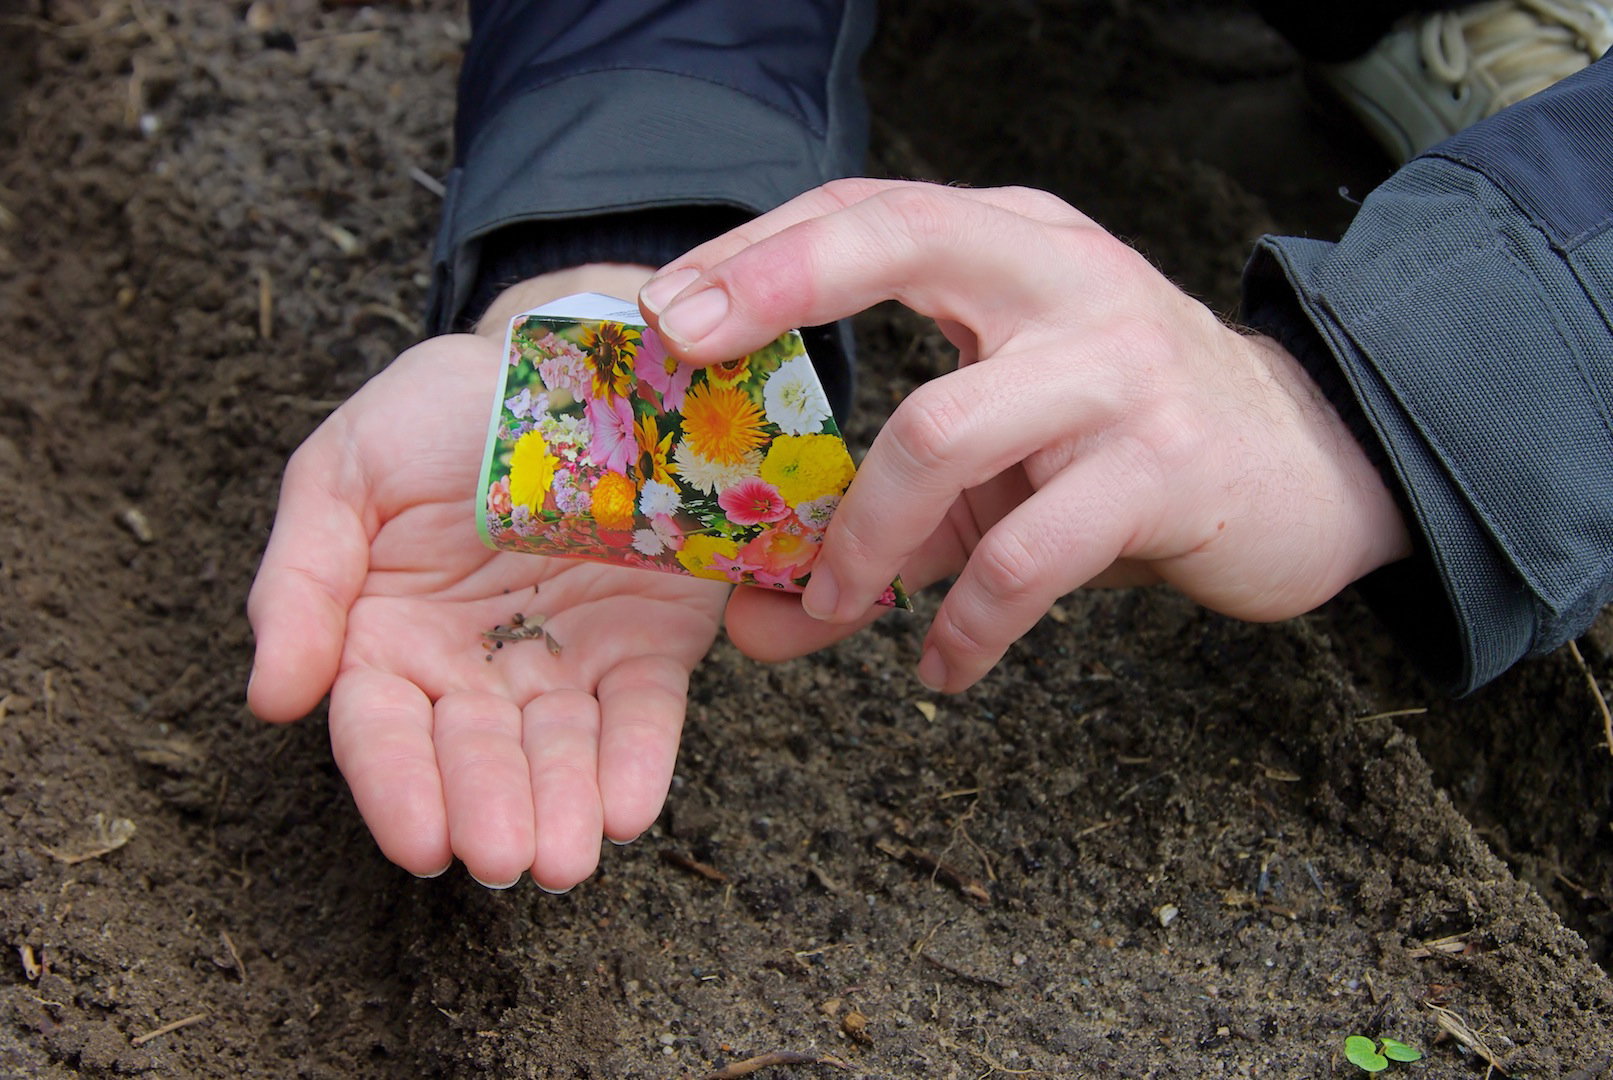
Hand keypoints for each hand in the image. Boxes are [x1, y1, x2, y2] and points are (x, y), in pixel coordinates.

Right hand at [247, 270, 724, 890]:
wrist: (560, 362)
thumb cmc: (435, 419)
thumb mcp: (341, 474)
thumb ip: (300, 580)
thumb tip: (272, 698)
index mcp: (389, 639)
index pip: (384, 729)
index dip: (399, 787)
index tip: (423, 843)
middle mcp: (478, 668)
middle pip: (478, 754)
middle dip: (492, 809)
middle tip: (506, 860)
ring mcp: (568, 660)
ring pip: (563, 749)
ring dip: (566, 805)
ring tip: (571, 856)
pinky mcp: (648, 644)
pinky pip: (645, 710)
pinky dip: (640, 759)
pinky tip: (631, 806)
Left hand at [637, 179, 1410, 692]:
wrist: (1306, 465)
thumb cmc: (1122, 440)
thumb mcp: (1005, 442)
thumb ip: (887, 511)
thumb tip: (751, 616)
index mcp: (1015, 245)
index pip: (868, 210)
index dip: (755, 251)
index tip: (661, 311)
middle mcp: (1065, 278)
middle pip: (899, 241)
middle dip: (773, 290)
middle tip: (683, 357)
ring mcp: (1120, 368)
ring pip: (939, 433)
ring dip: (859, 541)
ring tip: (829, 610)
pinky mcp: (1165, 468)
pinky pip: (1026, 556)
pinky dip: (966, 626)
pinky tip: (943, 665)